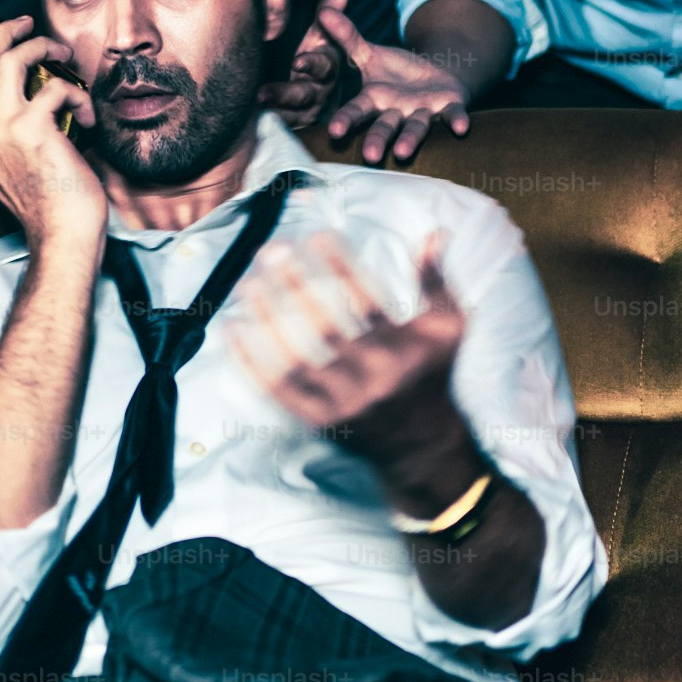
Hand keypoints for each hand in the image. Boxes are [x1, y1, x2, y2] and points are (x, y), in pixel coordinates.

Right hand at [0, 13, 103, 251]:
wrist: (64, 236)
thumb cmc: (50, 206)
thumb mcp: (14, 170)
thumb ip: (6, 135)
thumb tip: (21, 94)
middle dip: (4, 32)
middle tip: (27, 23)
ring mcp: (1, 130)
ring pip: (10, 59)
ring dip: (41, 46)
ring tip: (64, 53)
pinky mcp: (31, 128)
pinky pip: (54, 86)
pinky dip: (78, 95)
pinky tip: (89, 118)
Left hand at [228, 230, 469, 467]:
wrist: (424, 448)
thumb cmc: (432, 376)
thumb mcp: (448, 329)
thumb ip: (437, 281)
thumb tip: (431, 233)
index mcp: (400, 350)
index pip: (365, 300)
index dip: (339, 266)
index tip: (317, 236)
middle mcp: (369, 378)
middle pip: (323, 326)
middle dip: (294, 285)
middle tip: (272, 252)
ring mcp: (340, 403)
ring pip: (293, 358)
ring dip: (266, 319)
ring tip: (248, 284)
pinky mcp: (319, 422)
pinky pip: (277, 390)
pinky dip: (251, 361)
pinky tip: (234, 329)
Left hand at [259, 0, 347, 128]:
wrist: (322, 97)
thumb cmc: (316, 60)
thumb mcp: (320, 38)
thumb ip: (326, 17)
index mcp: (329, 68)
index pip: (324, 65)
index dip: (312, 64)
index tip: (297, 62)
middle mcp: (321, 93)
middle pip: (303, 95)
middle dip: (283, 95)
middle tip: (260, 95)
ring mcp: (308, 114)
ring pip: (291, 117)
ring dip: (270, 116)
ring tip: (248, 113)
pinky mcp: (295, 128)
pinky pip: (280, 130)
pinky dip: (264, 128)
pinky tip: (245, 127)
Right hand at [320, 3, 471, 163]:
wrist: (434, 79)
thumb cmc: (396, 72)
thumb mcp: (370, 53)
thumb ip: (348, 36)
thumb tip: (324, 11)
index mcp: (373, 100)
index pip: (356, 111)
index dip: (346, 121)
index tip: (335, 132)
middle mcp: (396, 112)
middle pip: (384, 127)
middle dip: (377, 140)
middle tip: (370, 156)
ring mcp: (422, 113)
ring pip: (415, 128)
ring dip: (410, 140)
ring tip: (402, 152)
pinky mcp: (448, 109)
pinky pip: (453, 115)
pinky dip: (457, 121)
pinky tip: (462, 129)